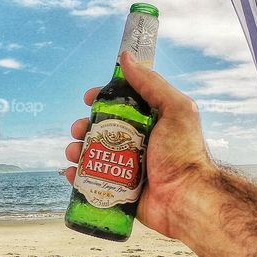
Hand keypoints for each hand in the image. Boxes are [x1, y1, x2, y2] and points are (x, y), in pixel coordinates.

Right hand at [64, 52, 215, 237]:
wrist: (185, 199)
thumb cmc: (184, 154)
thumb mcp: (176, 110)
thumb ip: (152, 83)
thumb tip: (127, 57)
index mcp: (150, 122)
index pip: (120, 104)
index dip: (102, 99)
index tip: (89, 98)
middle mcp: (136, 143)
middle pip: (100, 129)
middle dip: (83, 126)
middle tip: (79, 130)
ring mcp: (125, 167)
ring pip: (91, 153)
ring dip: (76, 149)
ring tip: (74, 152)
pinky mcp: (118, 190)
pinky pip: (91, 180)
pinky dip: (76, 176)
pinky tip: (71, 172)